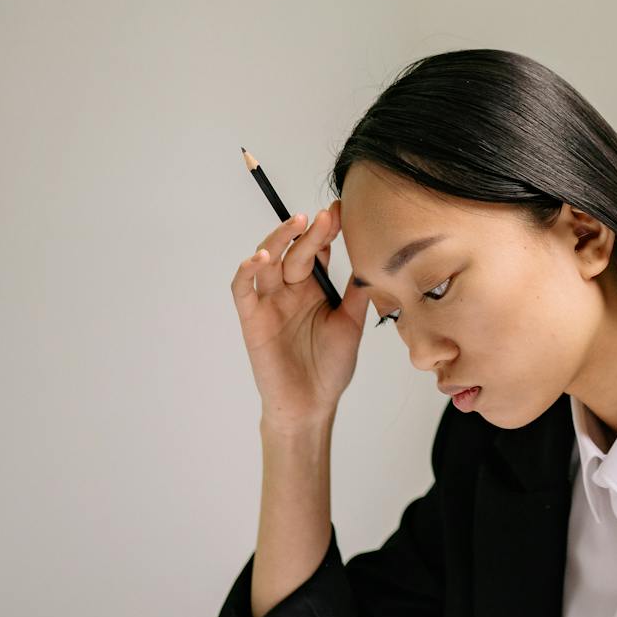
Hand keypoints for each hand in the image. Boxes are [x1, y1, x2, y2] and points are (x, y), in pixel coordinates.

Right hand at [230, 201, 372, 429]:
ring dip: (278, 240)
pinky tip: (260, 258)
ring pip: (266, 261)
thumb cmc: (329, 367)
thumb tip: (374, 260)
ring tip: (297, 224)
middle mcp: (289, 290)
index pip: (317, 251)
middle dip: (310, 232)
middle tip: (326, 216)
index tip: (343, 211)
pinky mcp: (252, 319)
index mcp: (313, 289)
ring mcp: (269, 303)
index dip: (328, 231)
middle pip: (295, 252)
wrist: (312, 405)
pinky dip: (246, 271)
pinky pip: (242, 290)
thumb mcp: (351, 323)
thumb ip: (357, 292)